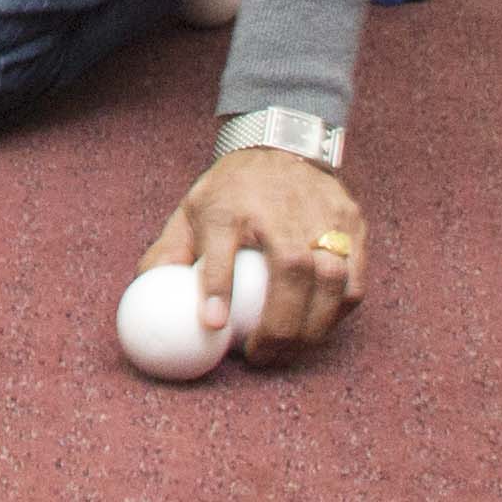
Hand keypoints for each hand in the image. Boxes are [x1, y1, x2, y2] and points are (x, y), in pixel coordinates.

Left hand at [145, 144, 363, 361]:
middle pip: (290, 270)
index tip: (213, 324)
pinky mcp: (352, 222)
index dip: (219, 286)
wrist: (282, 144)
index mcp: (230, 202)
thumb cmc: (231, 192)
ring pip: (331, 280)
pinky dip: (339, 310)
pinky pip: (354, 279)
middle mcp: (280, 206)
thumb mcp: (192, 212)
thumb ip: (170, 253)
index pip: (221, 244)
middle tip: (261, 357)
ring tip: (290, 351)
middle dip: (279, 326)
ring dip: (312, 326)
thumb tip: (147, 293)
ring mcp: (322, 214)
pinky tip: (318, 327)